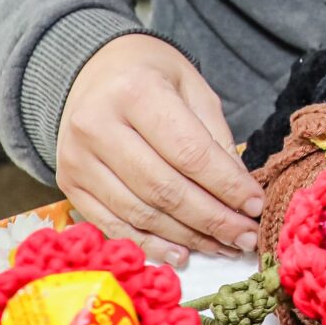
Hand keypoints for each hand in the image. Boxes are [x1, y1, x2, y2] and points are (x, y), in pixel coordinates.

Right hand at [56, 34, 261, 266]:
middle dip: (212, 219)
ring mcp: (77, 159)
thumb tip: (241, 193)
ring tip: (223, 246)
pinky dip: (150, 244)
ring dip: (187, 237)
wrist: (92, 71)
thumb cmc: (151, 77)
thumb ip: (215, 138)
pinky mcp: (68, 185)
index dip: (227, 185)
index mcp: (135, 92)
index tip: (256, 205)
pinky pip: (113, 224)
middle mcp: (97, 125)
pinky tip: (182, 254)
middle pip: (164, 189)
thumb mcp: (192, 88)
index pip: (189, 152)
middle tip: (246, 236)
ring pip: (140, 212)